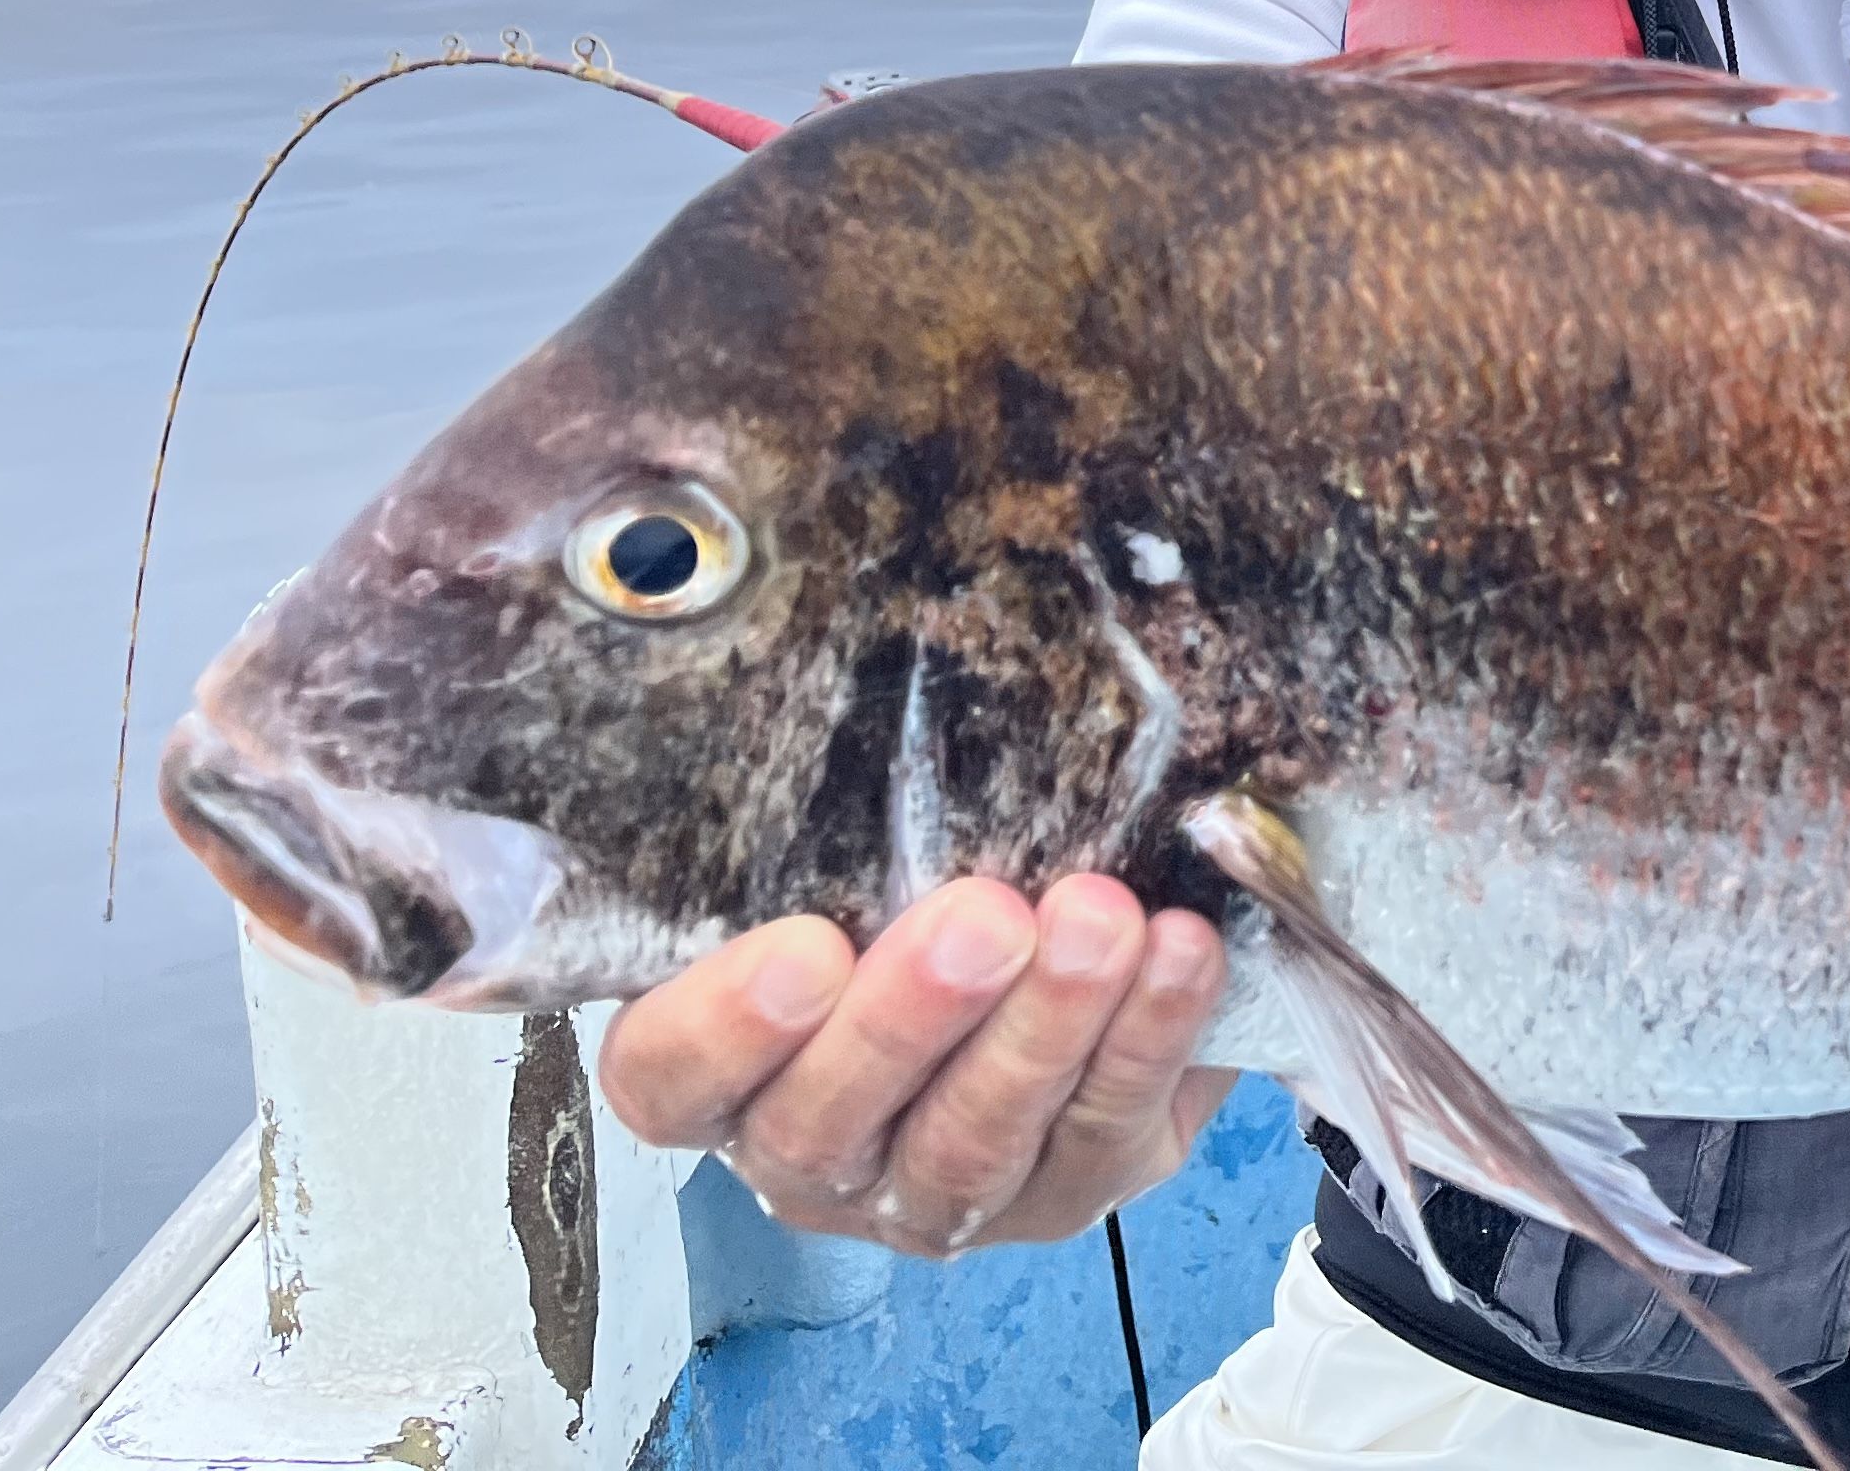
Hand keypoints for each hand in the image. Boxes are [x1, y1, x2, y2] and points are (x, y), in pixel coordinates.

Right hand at [598, 873, 1235, 1253]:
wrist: (1059, 959)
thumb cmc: (911, 889)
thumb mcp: (854, 848)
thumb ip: (839, 814)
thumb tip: (884, 654)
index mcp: (726, 1071)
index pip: (669, 1078)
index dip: (722, 1029)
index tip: (804, 947)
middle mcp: (813, 1152)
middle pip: (826, 1122)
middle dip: (908, 1020)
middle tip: (983, 919)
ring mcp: (938, 1194)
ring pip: (972, 1142)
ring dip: (1043, 1029)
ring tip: (1100, 923)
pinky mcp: (1068, 1191)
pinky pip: (1104, 1129)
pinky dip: (1148, 1038)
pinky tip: (1179, 952)